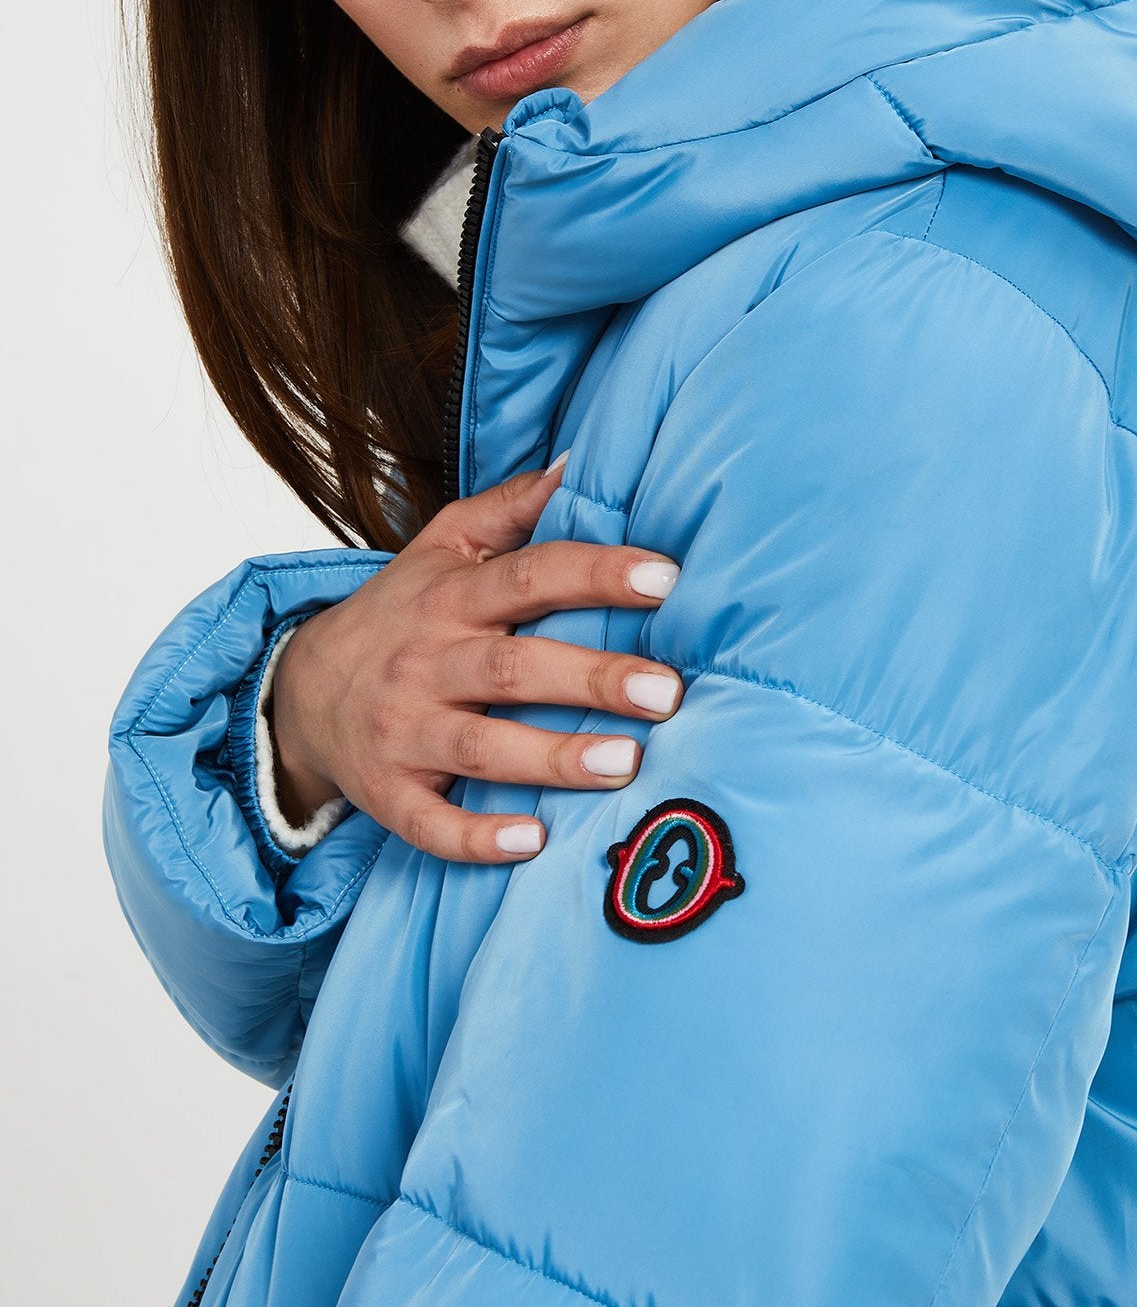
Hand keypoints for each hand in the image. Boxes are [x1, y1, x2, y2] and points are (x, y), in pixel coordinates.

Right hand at [269, 456, 681, 862]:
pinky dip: (477, 837)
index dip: (597, 574)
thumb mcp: (439, 548)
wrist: (299, 691)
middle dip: (592, 678)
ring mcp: (404, 731)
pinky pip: (430, 823)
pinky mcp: (388, 792)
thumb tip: (575, 464)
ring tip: (625, 764)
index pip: (530, 576)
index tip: (666, 579)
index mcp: (451, 598)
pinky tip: (533, 842)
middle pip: (515, 667)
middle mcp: (428, 662)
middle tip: (666, 692)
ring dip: (554, 756)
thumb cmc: (397, 615)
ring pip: (483, 746)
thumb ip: (508, 508)